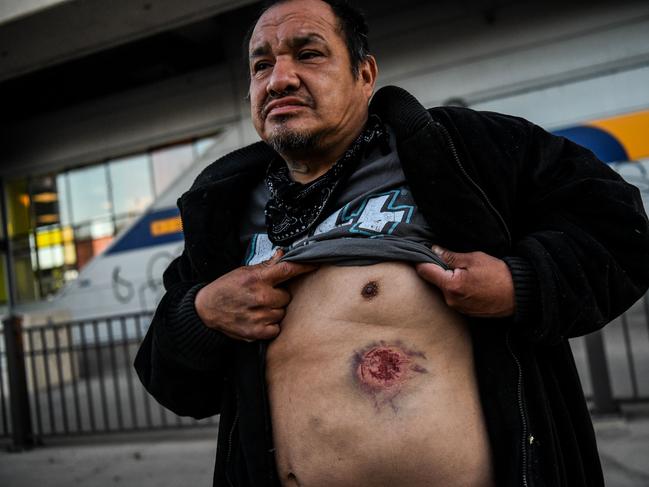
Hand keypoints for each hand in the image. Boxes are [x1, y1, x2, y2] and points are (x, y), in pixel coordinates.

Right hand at [195, 250, 316, 340]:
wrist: (206, 310)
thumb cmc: (226, 288)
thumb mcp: (244, 272)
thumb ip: (266, 267)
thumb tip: (283, 255)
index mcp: (258, 279)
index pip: (288, 270)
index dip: (304, 267)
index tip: (317, 264)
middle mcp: (261, 297)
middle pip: (287, 297)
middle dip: (279, 296)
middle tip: (264, 296)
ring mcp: (259, 316)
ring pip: (282, 313)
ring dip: (274, 311)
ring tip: (257, 308)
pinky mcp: (257, 332)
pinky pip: (276, 328)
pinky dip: (270, 325)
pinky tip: (258, 319)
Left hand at [415, 246, 514, 317]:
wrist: (518, 294)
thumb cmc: (498, 274)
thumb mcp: (473, 259)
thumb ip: (450, 256)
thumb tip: (433, 250)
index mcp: (452, 286)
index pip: (425, 271)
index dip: (420, 260)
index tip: (421, 253)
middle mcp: (451, 300)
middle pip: (433, 281)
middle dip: (437, 270)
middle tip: (446, 259)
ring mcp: (458, 308)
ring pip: (443, 290)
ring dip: (447, 280)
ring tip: (461, 271)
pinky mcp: (464, 312)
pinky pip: (453, 297)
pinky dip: (455, 289)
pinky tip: (468, 283)